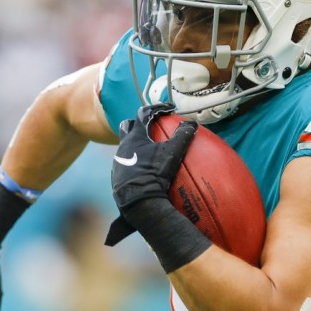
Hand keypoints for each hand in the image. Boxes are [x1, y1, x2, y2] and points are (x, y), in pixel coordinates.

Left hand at [105, 104, 196, 245]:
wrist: (139, 201)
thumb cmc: (155, 173)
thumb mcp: (173, 152)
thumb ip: (182, 135)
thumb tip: (192, 123)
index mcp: (134, 137)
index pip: (143, 113)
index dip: (157, 108)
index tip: (169, 109)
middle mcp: (122, 147)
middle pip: (127, 127)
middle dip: (138, 123)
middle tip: (151, 125)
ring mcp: (118, 163)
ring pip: (125, 147)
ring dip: (136, 144)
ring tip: (149, 149)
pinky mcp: (118, 178)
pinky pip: (126, 164)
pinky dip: (135, 161)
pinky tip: (144, 169)